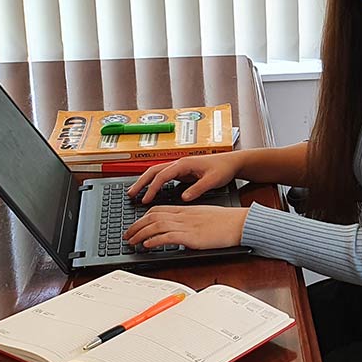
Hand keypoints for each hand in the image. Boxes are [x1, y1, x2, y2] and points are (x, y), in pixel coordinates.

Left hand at [123, 205, 248, 249]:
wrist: (238, 223)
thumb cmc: (225, 221)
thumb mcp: (203, 216)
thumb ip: (189, 221)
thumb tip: (179, 230)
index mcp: (185, 209)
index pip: (158, 210)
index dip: (142, 217)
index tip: (135, 226)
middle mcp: (183, 215)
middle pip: (152, 216)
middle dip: (136, 226)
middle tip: (127, 235)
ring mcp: (186, 225)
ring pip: (156, 225)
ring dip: (140, 233)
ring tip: (131, 241)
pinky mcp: (191, 236)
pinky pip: (168, 236)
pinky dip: (154, 240)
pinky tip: (147, 245)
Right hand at [126, 151, 242, 203]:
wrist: (231, 162)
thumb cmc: (223, 169)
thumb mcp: (213, 180)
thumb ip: (198, 189)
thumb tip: (184, 198)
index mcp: (184, 164)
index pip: (162, 175)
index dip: (152, 188)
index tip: (145, 200)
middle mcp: (179, 163)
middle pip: (153, 171)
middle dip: (141, 182)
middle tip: (130, 194)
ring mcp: (180, 167)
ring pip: (157, 172)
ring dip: (145, 181)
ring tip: (135, 192)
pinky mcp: (182, 171)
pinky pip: (163, 176)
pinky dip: (154, 183)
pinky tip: (150, 191)